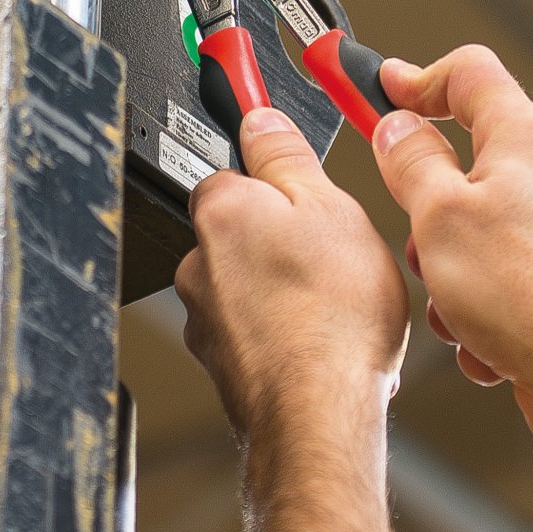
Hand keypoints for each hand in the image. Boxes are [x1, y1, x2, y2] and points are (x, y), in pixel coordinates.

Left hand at [175, 106, 409, 440]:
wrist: (319, 414)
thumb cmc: (329, 315)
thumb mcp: (329, 206)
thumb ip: (286, 155)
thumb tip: (260, 117)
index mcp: (220, 211)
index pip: (235, 173)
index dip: (280, 184)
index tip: (303, 194)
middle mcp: (196, 264)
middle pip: (245, 233)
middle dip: (286, 242)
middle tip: (334, 258)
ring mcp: (205, 320)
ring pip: (253, 286)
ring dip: (287, 292)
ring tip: (335, 309)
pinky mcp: (223, 365)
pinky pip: (259, 333)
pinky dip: (287, 334)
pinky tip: (324, 344)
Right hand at [372, 45, 532, 456]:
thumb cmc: (532, 300)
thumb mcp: (439, 217)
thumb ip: (411, 162)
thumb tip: (395, 127)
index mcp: (527, 140)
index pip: (468, 74)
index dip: (416, 78)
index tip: (379, 88)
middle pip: (467, 160)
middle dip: (425, 207)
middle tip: (415, 239)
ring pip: (475, 228)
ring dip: (448, 269)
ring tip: (456, 306)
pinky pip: (499, 276)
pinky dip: (479, 307)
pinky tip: (484, 339)